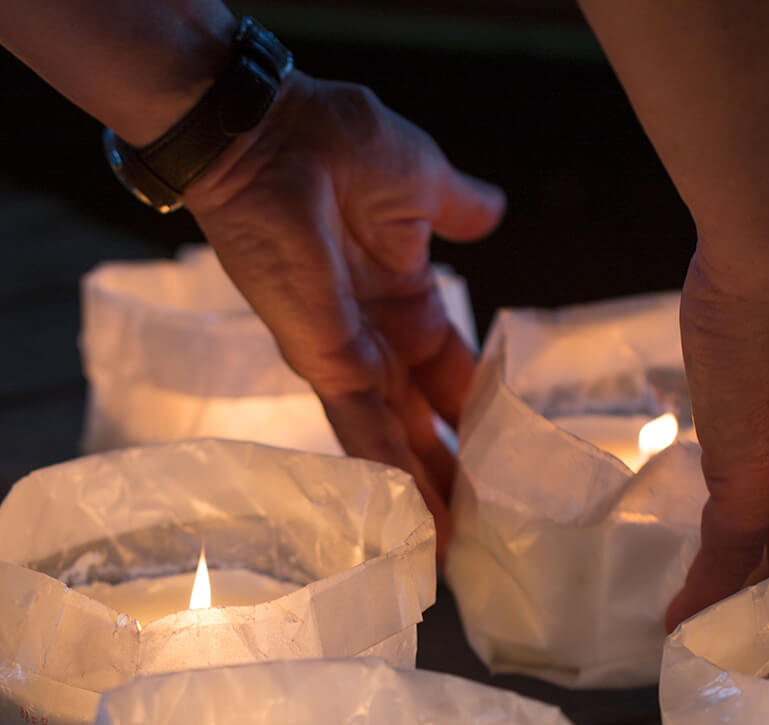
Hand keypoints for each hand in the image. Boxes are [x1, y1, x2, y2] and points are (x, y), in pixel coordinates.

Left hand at [183, 71, 504, 555]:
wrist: (267, 130)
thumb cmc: (335, 140)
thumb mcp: (420, 182)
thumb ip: (456, 210)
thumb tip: (494, 213)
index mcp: (405, 301)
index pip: (450, 374)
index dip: (474, 416)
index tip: (501, 459)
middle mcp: (378, 341)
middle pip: (423, 423)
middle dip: (450, 474)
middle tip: (480, 527)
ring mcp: (348, 357)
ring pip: (394, 443)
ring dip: (424, 496)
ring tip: (452, 550)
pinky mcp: (324, 363)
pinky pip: (362, 431)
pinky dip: (389, 479)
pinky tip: (417, 524)